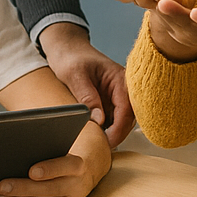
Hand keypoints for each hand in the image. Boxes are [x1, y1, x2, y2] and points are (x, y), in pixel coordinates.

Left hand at [0, 149, 97, 196]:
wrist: (69, 184)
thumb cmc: (53, 169)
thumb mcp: (51, 158)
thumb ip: (39, 160)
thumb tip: (15, 166)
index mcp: (77, 166)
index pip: (67, 166)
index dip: (50, 169)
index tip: (31, 171)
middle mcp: (77, 186)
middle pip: (52, 189)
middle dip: (24, 189)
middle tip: (2, 187)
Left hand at [38, 22, 134, 146]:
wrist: (66, 47)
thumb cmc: (71, 57)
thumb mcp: (75, 76)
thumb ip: (87, 97)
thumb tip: (98, 120)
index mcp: (121, 79)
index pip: (128, 108)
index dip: (120, 128)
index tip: (108, 142)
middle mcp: (123, 87)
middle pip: (130, 116)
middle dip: (120, 133)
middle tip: (104, 148)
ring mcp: (117, 93)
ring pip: (124, 118)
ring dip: (115, 131)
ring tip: (101, 145)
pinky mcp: (109, 98)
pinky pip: (114, 116)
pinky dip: (109, 127)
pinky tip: (98, 135)